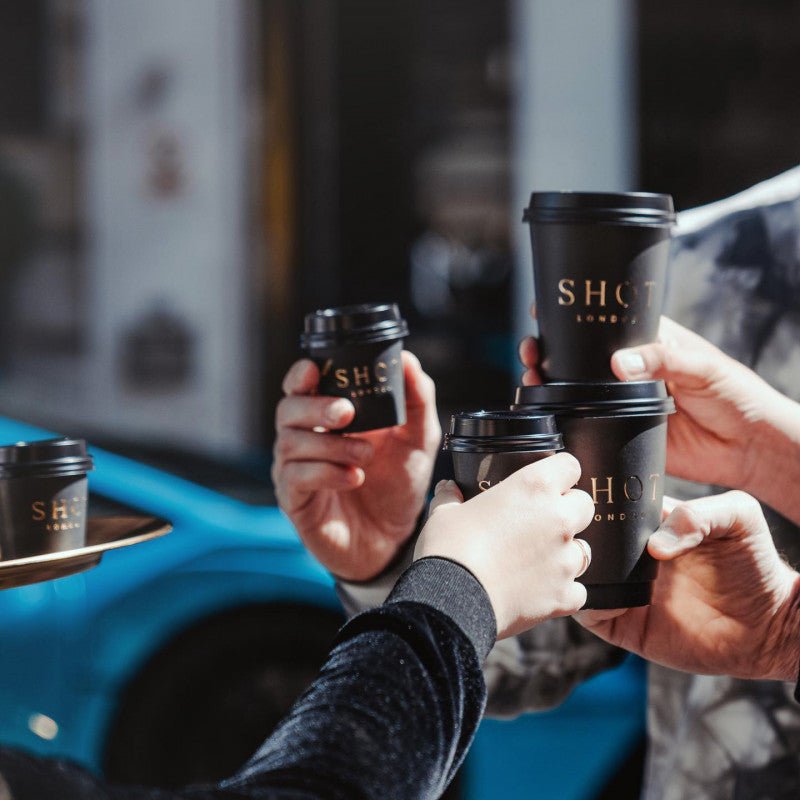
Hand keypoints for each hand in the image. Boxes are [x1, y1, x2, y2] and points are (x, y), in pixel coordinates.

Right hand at [273, 351, 441, 580]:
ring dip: (331, 445)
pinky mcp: (294, 500)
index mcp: (327, 417)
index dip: (301, 374)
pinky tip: (353, 478)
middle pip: (287, 409)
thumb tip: (408, 359)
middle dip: (316, 407)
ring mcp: (294, 470)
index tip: (316, 370)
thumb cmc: (398, 484)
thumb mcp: (418, 439)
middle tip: (347, 414)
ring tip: (365, 456)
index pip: (300, 385)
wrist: (394, 538)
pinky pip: (296, 477)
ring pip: (291, 443)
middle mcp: (304, 438)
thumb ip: (416, 399)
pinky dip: (326, 473)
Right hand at [414, 453, 594, 638]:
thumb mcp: (443, 513)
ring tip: (539, 560)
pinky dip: (563, 591)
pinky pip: (577, 591)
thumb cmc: (449, 549)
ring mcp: (565, 560)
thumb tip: (447, 487)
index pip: (570, 465)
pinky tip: (540, 592)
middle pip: (585, 505)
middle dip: (570, 511)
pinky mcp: (564, 595)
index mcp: (533, 487)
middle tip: (543, 522)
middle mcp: (558, 519)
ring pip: (584, 550)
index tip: (550, 482)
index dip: (561, 473)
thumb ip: (450, 496)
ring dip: (567, 552)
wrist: (452, 601)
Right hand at [520, 310, 798, 509]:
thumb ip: (663, 360)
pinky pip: (588, 421)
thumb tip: (618, 363)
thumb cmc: (734, 395)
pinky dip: (564, 415)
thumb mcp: (701, 368)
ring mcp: (623, 400)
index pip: (605, 324)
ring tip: (531, 377)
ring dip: (550, 381)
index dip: (573, 319)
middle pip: (580, 356)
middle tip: (532, 351)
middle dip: (550, 350)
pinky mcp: (622, 430)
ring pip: (577, 388)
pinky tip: (545, 410)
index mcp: (650, 343)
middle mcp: (631, 369)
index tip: (544, 313)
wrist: (747, 448)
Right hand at [575, 491, 799, 681]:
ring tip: (587, 564)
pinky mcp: (625, 626)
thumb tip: (655, 545)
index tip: (585, 502)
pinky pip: (590, 614)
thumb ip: (699, 513)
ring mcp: (625, 590)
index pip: (608, 508)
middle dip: (575, 536)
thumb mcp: (738, 517)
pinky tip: (605, 597)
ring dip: (574, 570)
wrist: (772, 626)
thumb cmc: (756, 564)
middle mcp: (631, 557)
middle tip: (578, 535)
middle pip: (586, 542)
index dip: (593, 504)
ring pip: (580, 576)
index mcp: (649, 525)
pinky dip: (585, 604)